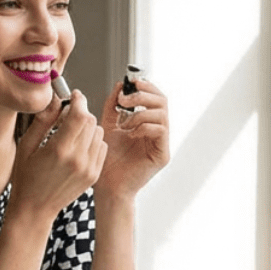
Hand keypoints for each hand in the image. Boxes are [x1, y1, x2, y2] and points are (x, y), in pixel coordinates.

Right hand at [9, 91, 106, 223]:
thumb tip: (56, 99)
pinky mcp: (94, 174)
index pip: (79, 115)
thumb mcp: (26, 146)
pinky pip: (102, 146)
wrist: (35, 210)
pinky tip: (79, 146)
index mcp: (59, 150)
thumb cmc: (26, 178)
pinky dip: (93, 141)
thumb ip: (43, 121)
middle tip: (69, 115)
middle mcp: (77, 159)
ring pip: (98, 132)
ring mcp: (88, 168)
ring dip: (88, 126)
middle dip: (81, 112)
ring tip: (72, 133)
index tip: (74, 96)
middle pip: (90, 121)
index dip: (78, 101)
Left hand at [95, 77, 169, 203]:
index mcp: (147, 122)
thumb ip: (113, 106)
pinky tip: (131, 134)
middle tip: (124, 100)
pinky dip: (144, 126)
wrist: (107, 186)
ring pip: (162, 113)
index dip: (145, 86)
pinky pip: (160, 130)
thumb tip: (120, 84)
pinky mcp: (163, 154)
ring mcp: (162, 142)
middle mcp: (158, 130)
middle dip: (142, 95)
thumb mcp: (107, 126)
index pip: (155, 97)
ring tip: (124, 123)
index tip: (129, 83)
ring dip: (140, 113)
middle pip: (162, 101)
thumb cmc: (107, 160)